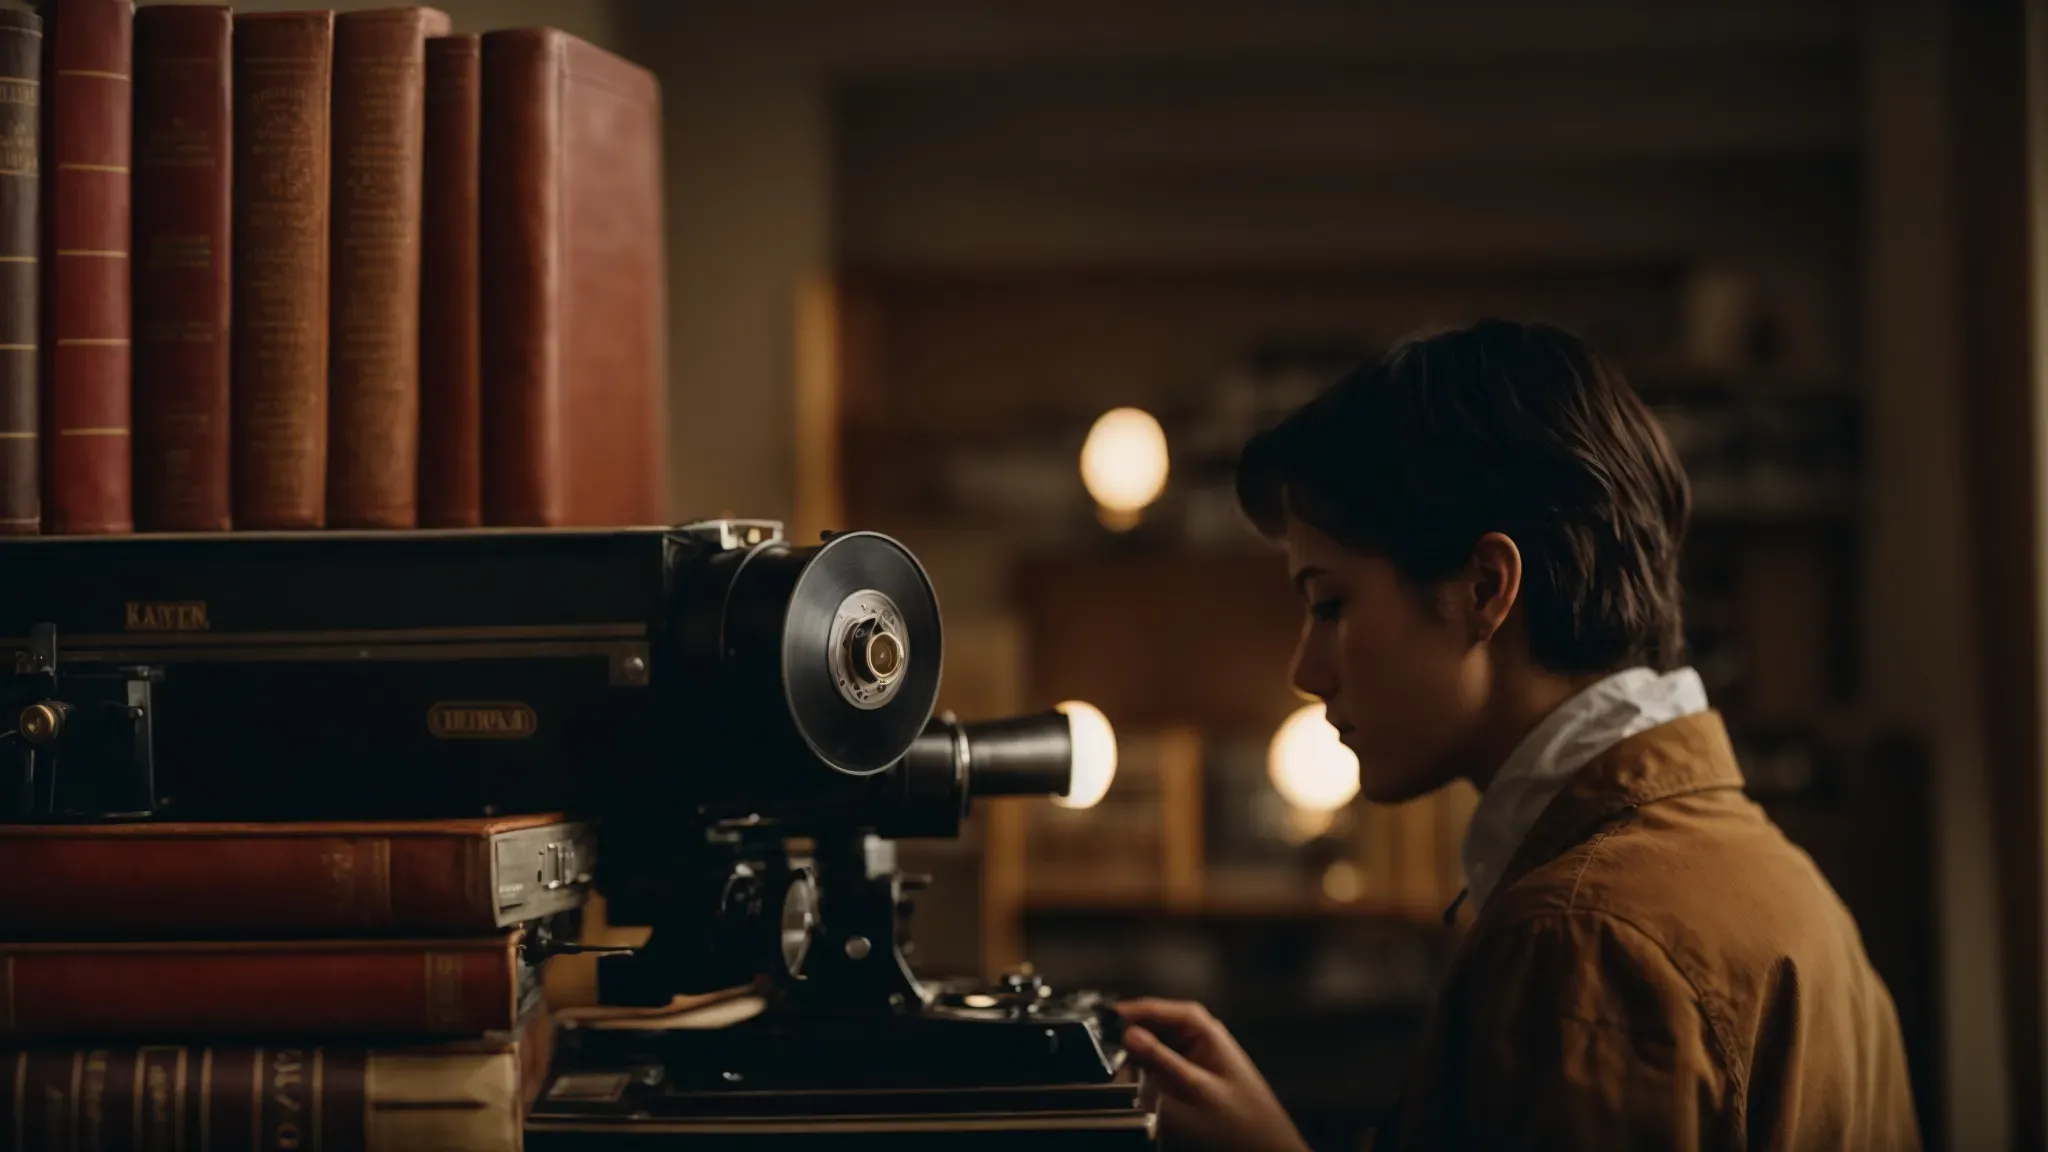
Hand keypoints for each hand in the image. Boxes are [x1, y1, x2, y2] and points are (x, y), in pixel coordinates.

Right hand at [1115, 998, 1310, 1151]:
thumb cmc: (1241, 1121)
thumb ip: (1161, 1060)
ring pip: (1151, 1046)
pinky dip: (1144, 1071)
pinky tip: (1136, 1081)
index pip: (1157, 1008)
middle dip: (1128, 1034)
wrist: (1264, 1148)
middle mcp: (1197, 1037)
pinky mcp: (1186, 1077)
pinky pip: (1157, 1066)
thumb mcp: (1195, 1089)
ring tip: (1118, 1066)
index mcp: (1204, 1030)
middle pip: (1151, 1024)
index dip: (1128, 1011)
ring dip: (1135, 1054)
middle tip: (1103, 1047)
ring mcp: (1191, 1057)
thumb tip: (1129, 1035)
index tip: (1101, 1019)